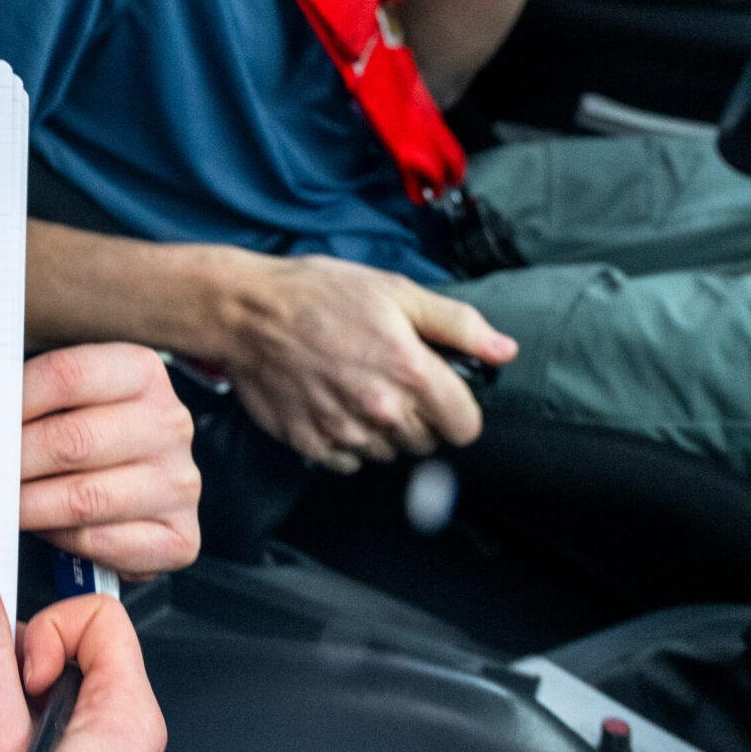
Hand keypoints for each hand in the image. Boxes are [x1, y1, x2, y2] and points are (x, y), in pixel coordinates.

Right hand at [0, 568, 163, 751]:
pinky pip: (63, 729)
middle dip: (25, 664)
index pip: (101, 617)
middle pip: (82, 650)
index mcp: (127, 722)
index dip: (48, 631)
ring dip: (18, 700)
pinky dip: (24, 731)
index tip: (16, 673)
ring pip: (66, 690)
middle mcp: (134, 743)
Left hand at [20, 345, 201, 578]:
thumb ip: (33, 398)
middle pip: (72, 440)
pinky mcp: (179, 537)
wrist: (140, 491)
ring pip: (84, 497)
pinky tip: (43, 530)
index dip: (14, 400)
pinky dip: (61, 540)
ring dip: (29, 506)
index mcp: (142, 371)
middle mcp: (170, 423)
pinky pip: (101, 542)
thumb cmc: (91, 439)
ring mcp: (180, 483)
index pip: (67, 376)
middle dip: (13, 462)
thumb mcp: (70, 401)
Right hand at [209, 251, 515, 474]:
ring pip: (389, 453)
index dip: (457, 409)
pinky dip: (346, 440)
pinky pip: (349, 460)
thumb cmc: (319, 294)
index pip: (465, 428)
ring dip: (382, 429)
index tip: (439, 392)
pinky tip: (332, 403)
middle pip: (427, 443)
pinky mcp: (311, 444)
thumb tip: (505, 351)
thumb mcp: (396, 292)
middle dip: (418, 416)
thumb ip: (457, 326)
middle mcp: (381, 410)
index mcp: (411, 371)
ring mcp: (345, 431)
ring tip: (356, 387)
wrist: (246, 311)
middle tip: (388, 378)